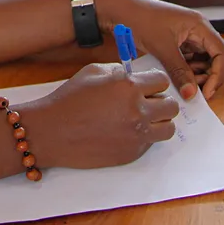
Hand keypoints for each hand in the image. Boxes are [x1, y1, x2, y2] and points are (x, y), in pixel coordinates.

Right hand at [22, 63, 179, 169]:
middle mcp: (138, 111)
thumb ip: (119, 71)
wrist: (52, 132)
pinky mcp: (132, 153)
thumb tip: (134, 75)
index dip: (154, 82)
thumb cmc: (69, 100)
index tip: (148, 85)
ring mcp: (136, 135)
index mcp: (129, 86)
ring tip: (143, 119)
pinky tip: (126, 132)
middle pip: (171, 106)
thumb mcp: (93, 72)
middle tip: (147, 102)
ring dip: (159, 122)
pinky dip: (144, 137)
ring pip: (168, 128)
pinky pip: (151, 143)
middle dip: (161, 101)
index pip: (163, 81)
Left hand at [92, 0, 223, 100]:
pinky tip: (177, 78)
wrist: (119, 10)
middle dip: (213, 75)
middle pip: (222, 57)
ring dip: (201, 75)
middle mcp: (200, 30)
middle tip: (195, 88)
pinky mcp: (181, 43)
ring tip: (184, 83)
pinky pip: (194, 61)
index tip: (205, 93)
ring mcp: (191, 37)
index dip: (218, 75)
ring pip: (208, 61)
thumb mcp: (161, 47)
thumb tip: (192, 94)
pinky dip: (190, 72)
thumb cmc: (140, 19)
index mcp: (200, 26)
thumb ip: (179, 71)